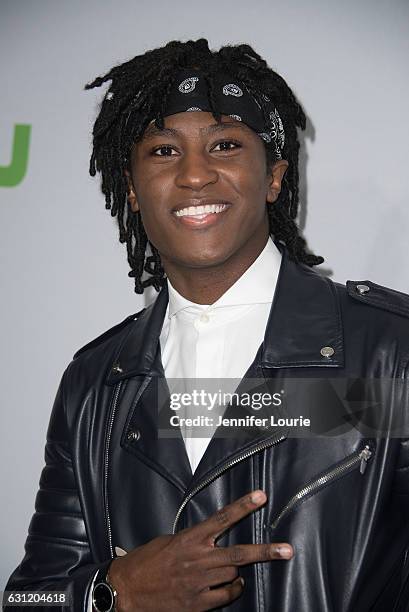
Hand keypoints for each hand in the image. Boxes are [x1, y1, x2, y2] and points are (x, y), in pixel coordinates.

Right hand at [108, 489, 292, 610]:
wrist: (126, 590)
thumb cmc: (146, 562)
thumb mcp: (169, 541)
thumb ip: (194, 540)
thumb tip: (211, 539)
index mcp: (190, 539)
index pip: (222, 518)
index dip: (243, 506)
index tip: (261, 496)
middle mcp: (198, 560)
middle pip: (239, 554)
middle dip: (266, 552)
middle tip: (286, 550)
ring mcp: (199, 583)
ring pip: (233, 575)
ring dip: (237, 571)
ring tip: (233, 569)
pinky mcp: (197, 604)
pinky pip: (226, 595)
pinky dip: (232, 590)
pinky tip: (230, 586)